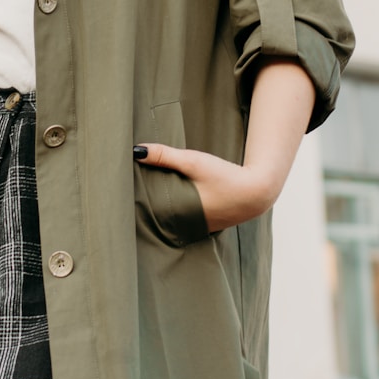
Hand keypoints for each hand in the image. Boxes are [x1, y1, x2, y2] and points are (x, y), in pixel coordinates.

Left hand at [134, 61, 316, 232]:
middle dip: (145, 209)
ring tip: (143, 199)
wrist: (257, 191)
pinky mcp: (207, 224)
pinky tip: (172, 203)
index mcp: (181, 215)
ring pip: (172, 221)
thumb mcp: (194, 162)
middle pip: (158, 220)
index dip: (135, 207)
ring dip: (161, 211)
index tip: (121, 197)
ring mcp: (199, 228)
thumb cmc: (225, 177)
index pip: (149, 216)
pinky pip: (185, 220)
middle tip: (127, 196)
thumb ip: (166, 156)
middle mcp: (188, 226)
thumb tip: (136, 151)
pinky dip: (177, 212)